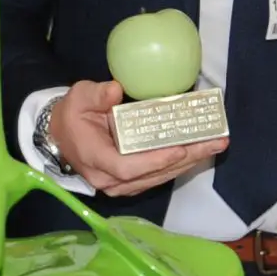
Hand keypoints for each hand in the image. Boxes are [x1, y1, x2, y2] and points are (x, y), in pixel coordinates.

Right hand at [50, 79, 225, 197]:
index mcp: (96, 159)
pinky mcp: (130, 182)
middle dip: (186, 158)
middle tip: (214, 143)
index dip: (154, 161)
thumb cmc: (72, 115)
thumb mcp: (79, 97)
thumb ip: (97, 95)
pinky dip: (179, 164)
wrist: (61, 136)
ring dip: (188, 162)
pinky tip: (199, 152)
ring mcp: (121, 185)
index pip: (127, 167)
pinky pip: (158, 176)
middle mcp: (110, 179)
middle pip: (152, 174)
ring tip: (215, 145)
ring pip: (159, 177)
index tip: (178, 150)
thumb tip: (116, 91)